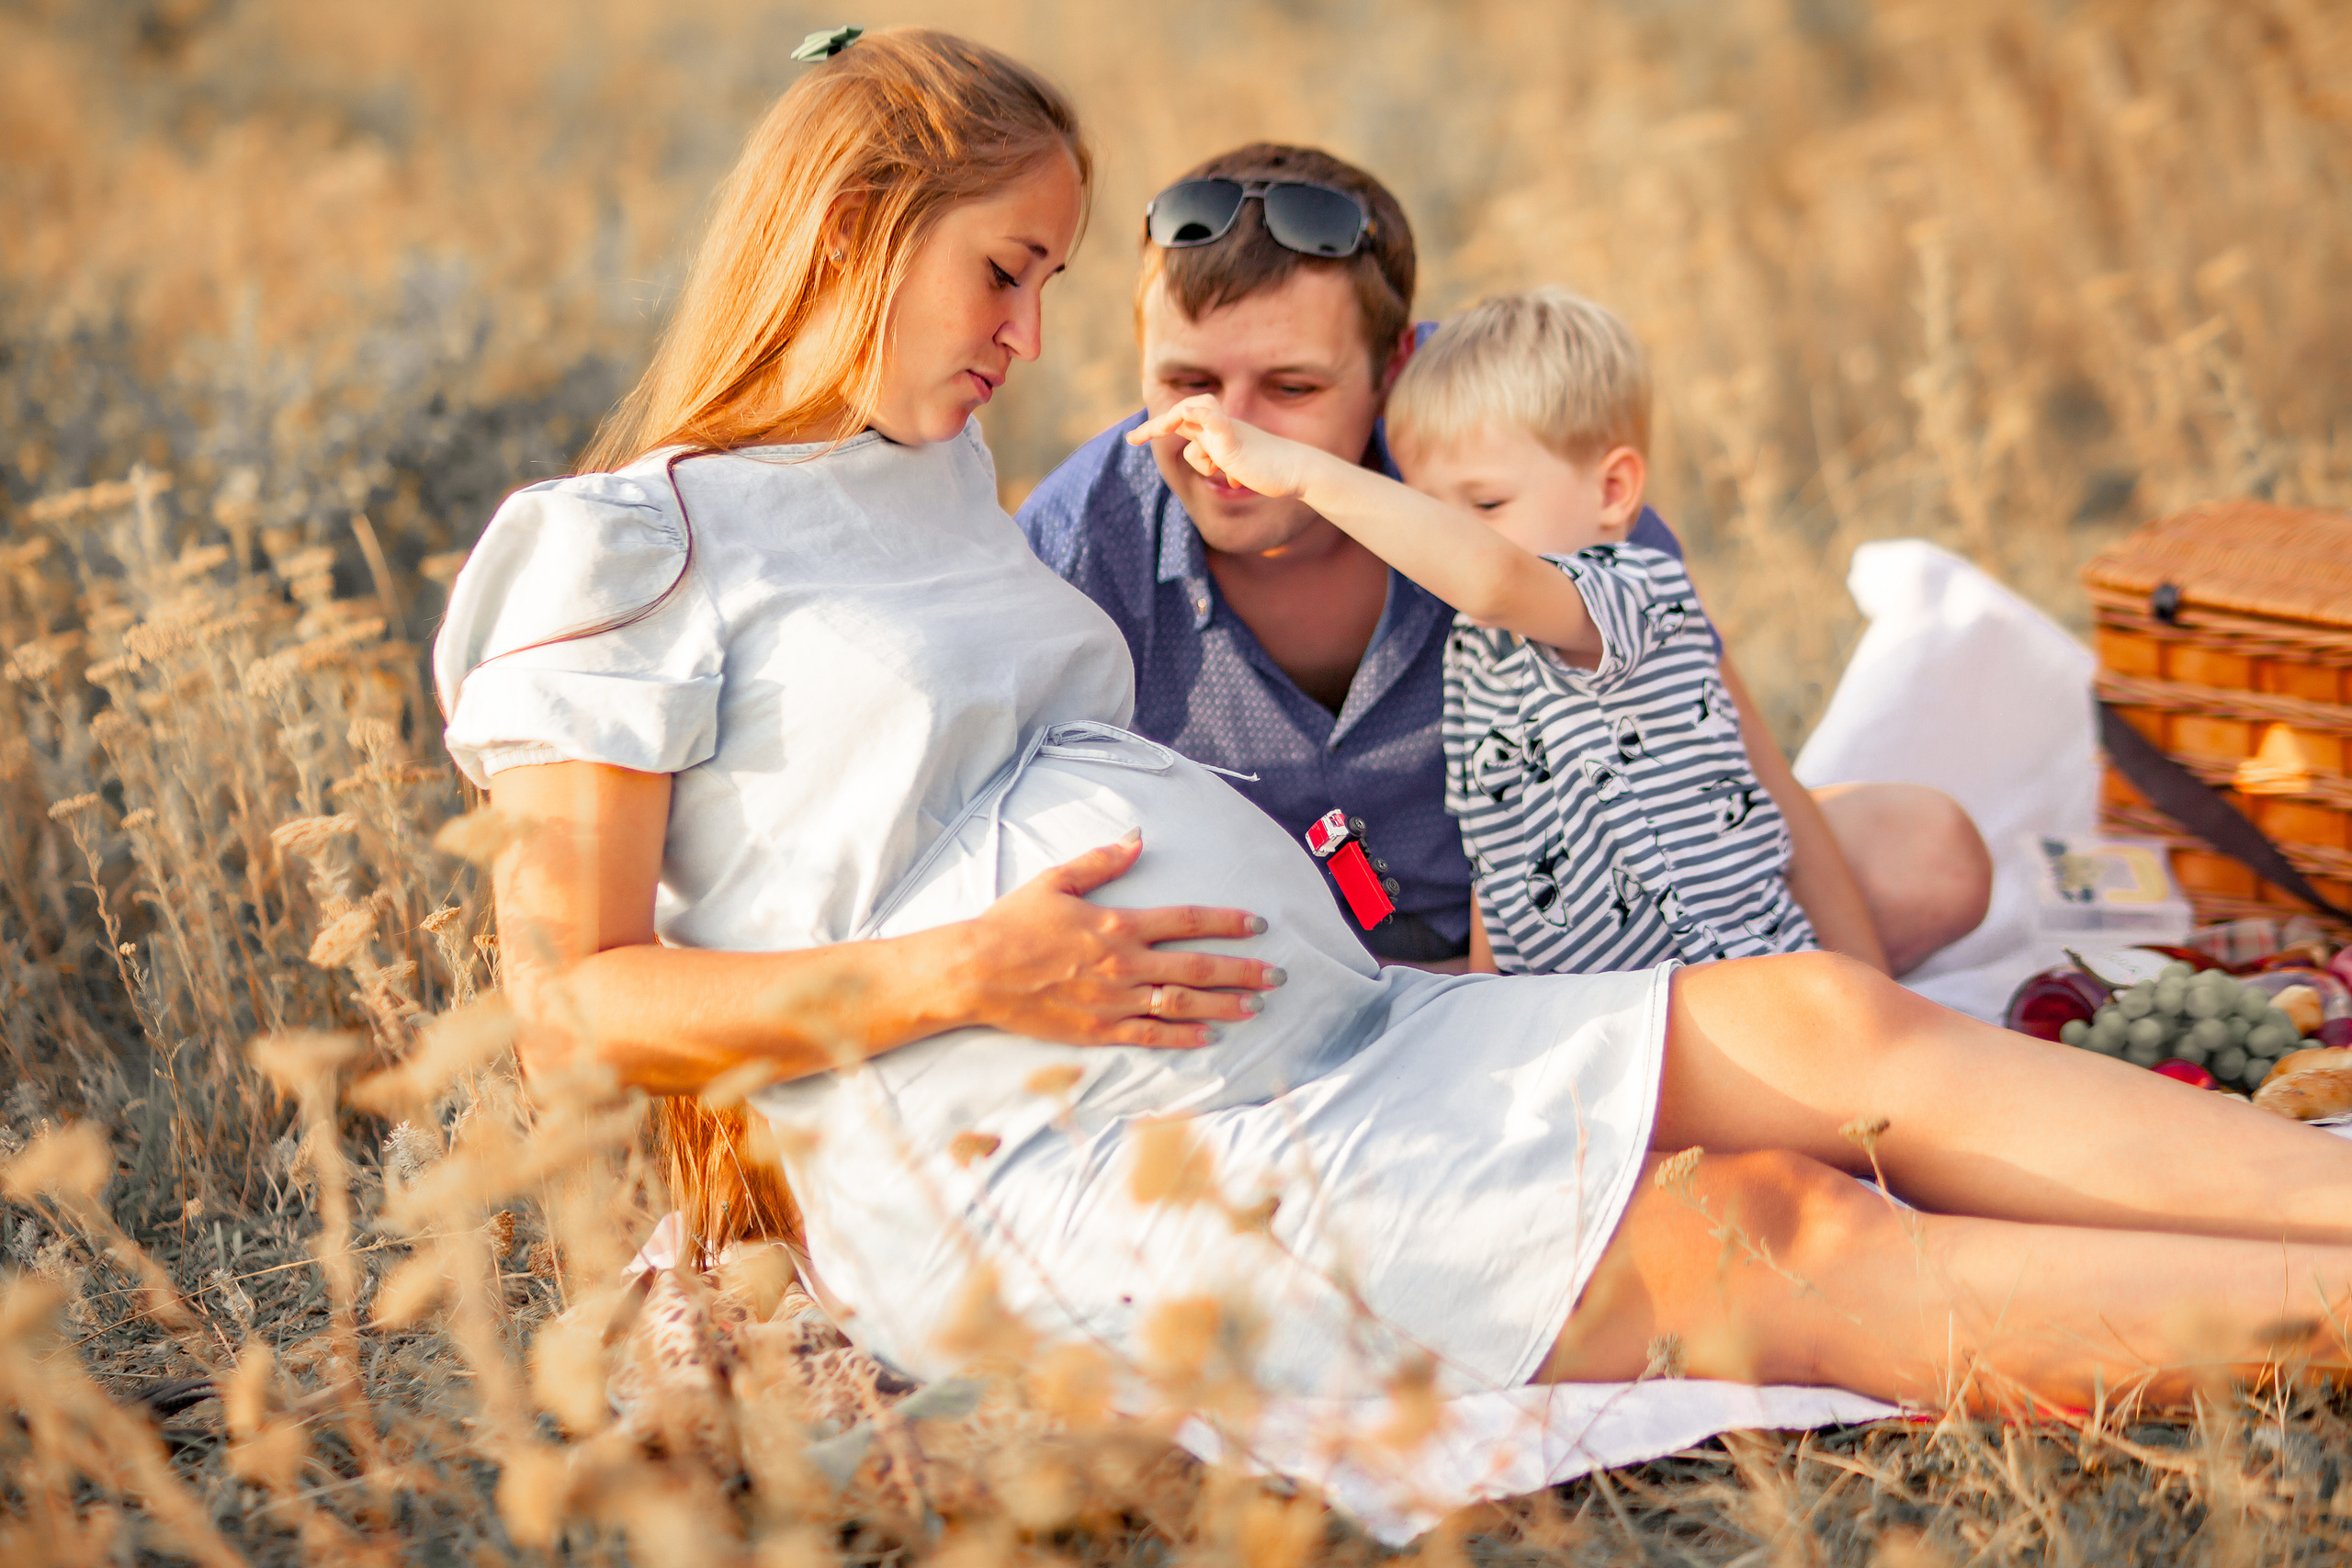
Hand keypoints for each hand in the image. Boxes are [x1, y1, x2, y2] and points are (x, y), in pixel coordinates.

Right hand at [957, 830, 1284, 1047]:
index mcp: (1118, 925)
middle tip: (1277, 975)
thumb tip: (1137, 839)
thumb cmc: (1013, 925)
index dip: (1227, 922)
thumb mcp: (1056, 882)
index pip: (1187, 921)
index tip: (1258, 924)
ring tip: (1255, 1007)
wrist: (976, 972)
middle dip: (1242, 970)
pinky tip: (1210, 1037)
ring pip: (1181, 1004)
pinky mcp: (1098, 1030)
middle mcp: (1124, 964)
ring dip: (1223, 1005)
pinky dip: (1183, 1036)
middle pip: (1197, 967)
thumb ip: (1100, 862)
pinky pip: (1150, 1036)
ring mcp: (1113, 1001)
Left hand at [1125, 396, 1324, 502]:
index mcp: (1215, 432)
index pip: (1180, 422)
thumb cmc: (1267, 468)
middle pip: (1180, 416)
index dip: (1155, 428)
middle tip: (1131, 440)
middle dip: (1153, 428)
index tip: (1132, 439)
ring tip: (1231, 471)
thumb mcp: (1238, 466)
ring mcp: (1224, 433)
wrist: (1293, 470)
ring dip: (1204, 462)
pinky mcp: (1233, 441)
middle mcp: (1217, 427)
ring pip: (1194, 442)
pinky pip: (1214, 423)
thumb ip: (1229, 463)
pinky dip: (1204, 420)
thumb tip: (1228, 476)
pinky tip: (1197, 419)